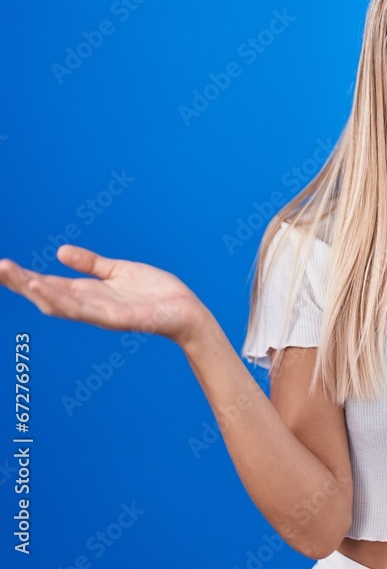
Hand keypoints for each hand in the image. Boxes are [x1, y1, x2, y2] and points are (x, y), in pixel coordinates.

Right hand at [0, 244, 209, 346]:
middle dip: (21, 284)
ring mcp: (101, 314)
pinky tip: (49, 291)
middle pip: (48, 295)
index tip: (1, 266)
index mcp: (88, 293)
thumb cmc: (155, 293)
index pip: (48, 285)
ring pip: (62, 305)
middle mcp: (89, 305)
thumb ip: (91, 264)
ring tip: (17, 277)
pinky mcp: (118, 318)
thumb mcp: (118, 271)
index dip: (24, 277)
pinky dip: (66, 301)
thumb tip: (60, 251)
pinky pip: (87, 311)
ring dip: (39, 292)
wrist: (185, 310)